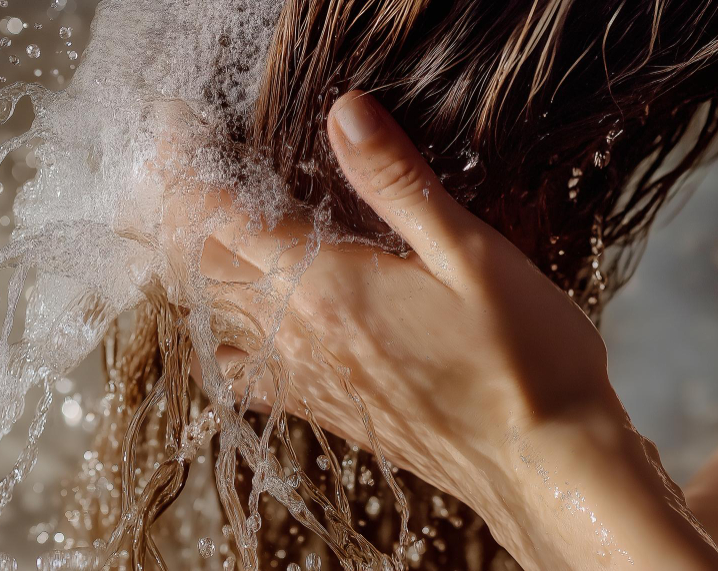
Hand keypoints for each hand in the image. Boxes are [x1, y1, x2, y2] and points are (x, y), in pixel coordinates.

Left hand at [156, 92, 717, 568]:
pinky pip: (241, 371)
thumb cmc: (522, 362)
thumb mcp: (470, 254)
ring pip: (210, 318)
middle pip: (198, 266)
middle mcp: (298, 339)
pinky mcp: (325, 409)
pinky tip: (234, 322)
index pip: (218, 217)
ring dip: (189, 267)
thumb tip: (344, 113)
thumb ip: (398, 183)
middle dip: (173, 210)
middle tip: (173, 165)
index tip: (173, 128)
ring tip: (190, 225)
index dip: (184, 168)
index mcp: (324, 290)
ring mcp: (306, 380)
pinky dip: (219, 334)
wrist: (544, 469)